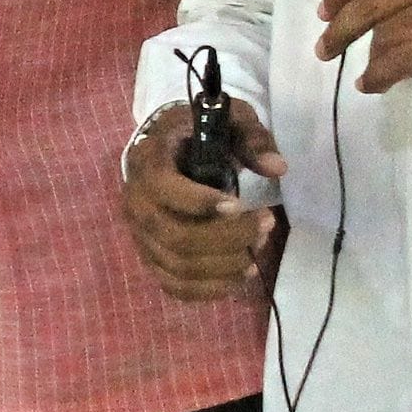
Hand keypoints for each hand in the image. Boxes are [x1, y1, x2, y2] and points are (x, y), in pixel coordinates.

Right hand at [119, 98, 285, 304]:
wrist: (169, 149)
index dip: (201, 203)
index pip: (164, 189)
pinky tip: (238, 276)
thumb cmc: (200, 134)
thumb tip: (276, 168)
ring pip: (179, 266)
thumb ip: (252, 139)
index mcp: (148, 161)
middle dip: (228, 238)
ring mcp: (140, 235)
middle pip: (176, 237)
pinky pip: (175, 286)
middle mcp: (135, 202)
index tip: (241, 205)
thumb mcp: (229, 122)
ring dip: (226, 264)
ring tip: (257, 248)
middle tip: (264, 224)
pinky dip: (209, 289)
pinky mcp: (151, 257)